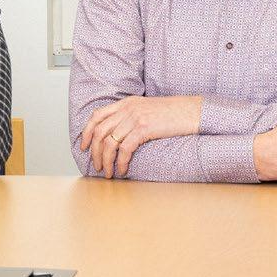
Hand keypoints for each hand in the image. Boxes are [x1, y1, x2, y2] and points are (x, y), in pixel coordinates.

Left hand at [78, 95, 202, 178]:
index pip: (97, 115)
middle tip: (97, 166)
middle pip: (100, 131)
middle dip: (95, 152)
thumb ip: (132, 116)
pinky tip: (122, 170)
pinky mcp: (144, 128)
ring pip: (109, 142)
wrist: (192, 112)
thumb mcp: (147, 109)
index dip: (87, 132)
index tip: (84, 146)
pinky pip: (124, 149)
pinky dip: (120, 162)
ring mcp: (135, 117)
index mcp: (127, 103)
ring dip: (106, 161)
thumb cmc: (173, 114)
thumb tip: (119, 134)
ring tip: (108, 173)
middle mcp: (128, 108)